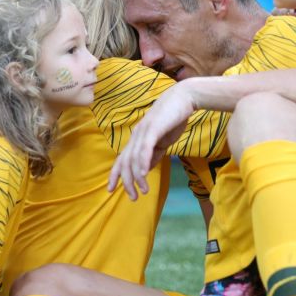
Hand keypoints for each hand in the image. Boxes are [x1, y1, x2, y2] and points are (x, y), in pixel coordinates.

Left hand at [108, 84, 195, 199]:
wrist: (184, 98)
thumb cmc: (173, 119)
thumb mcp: (162, 141)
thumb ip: (153, 154)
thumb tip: (145, 169)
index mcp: (137, 139)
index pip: (122, 159)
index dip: (115, 175)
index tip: (111, 189)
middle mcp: (136, 136)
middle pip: (125, 162)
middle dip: (127, 182)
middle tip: (133, 197)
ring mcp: (143, 131)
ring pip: (134, 158)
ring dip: (137, 177)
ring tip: (143, 190)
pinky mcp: (153, 128)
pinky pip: (145, 148)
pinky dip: (142, 162)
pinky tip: (143, 174)